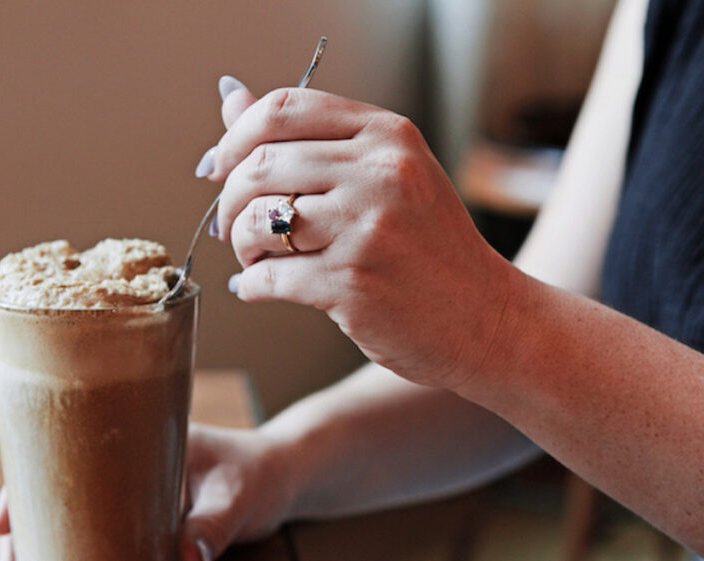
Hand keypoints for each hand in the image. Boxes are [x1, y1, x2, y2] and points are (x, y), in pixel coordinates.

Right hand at [0, 422, 294, 560]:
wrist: (280, 475)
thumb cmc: (257, 473)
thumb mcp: (238, 497)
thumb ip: (214, 526)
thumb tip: (188, 560)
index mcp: (135, 436)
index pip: (62, 453)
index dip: (22, 487)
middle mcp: (120, 462)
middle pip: (52, 491)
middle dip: (19, 536)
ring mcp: (125, 490)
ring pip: (65, 516)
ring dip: (36, 553)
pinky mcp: (136, 516)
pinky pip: (90, 534)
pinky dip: (66, 559)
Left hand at [204, 82, 513, 389]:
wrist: (485, 319)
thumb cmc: (429, 248)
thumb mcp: (385, 177)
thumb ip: (309, 139)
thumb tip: (229, 97)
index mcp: (387, 136)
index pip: (284, 109)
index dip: (234, 136)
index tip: (218, 166)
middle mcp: (379, 173)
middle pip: (260, 165)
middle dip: (229, 199)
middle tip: (231, 226)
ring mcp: (367, 229)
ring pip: (257, 221)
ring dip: (239, 244)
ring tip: (252, 257)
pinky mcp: (352, 284)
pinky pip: (268, 276)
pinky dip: (250, 285)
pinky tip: (258, 288)